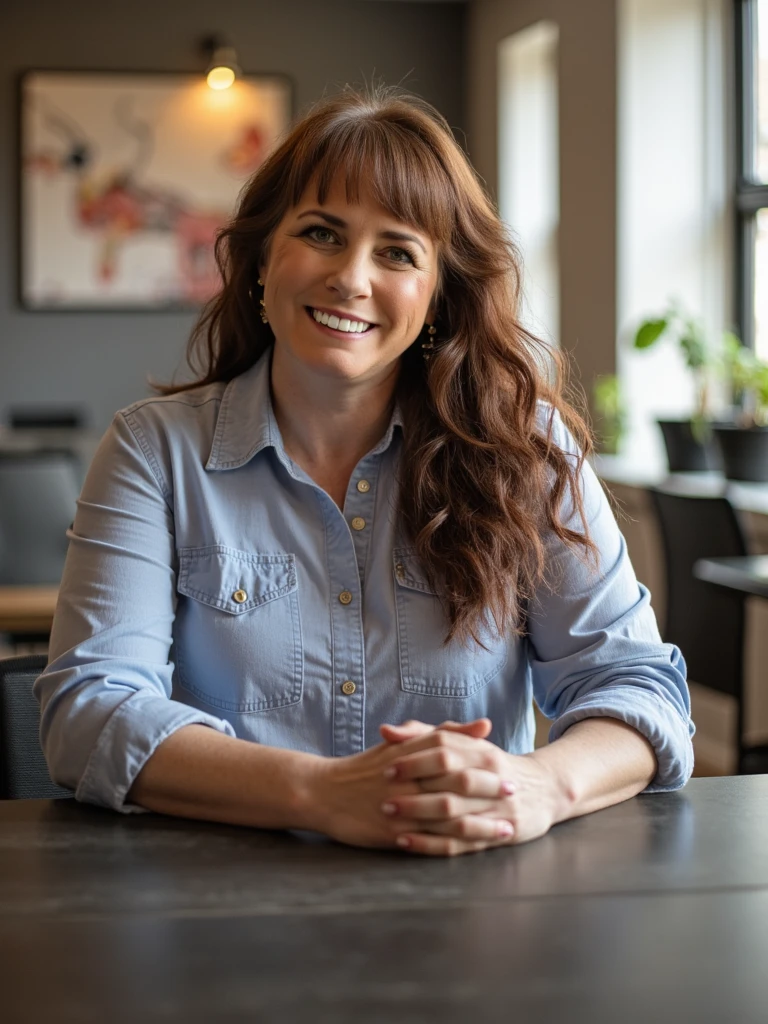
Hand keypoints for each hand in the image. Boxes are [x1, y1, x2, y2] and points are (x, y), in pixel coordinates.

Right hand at [303, 719, 510, 854]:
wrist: (326, 791)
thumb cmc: (369, 766)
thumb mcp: (405, 742)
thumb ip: (446, 732)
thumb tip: (485, 725)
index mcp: (413, 754)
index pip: (458, 758)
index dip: (486, 768)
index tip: (511, 773)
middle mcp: (410, 779)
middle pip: (459, 786)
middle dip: (490, 794)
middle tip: (514, 798)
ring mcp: (403, 808)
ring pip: (450, 818)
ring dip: (482, 825)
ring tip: (506, 829)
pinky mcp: (395, 834)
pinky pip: (431, 843)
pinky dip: (457, 847)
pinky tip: (475, 849)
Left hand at [378, 722, 567, 854]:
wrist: (544, 790)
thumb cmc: (493, 765)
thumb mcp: (467, 744)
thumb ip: (425, 735)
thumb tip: (386, 731)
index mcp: (483, 753)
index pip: (447, 752)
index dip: (416, 759)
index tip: (387, 766)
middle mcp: (492, 780)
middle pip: (452, 784)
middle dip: (416, 790)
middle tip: (383, 794)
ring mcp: (496, 809)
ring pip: (456, 815)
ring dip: (421, 817)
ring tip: (390, 817)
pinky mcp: (497, 836)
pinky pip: (460, 842)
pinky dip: (431, 843)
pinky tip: (405, 842)